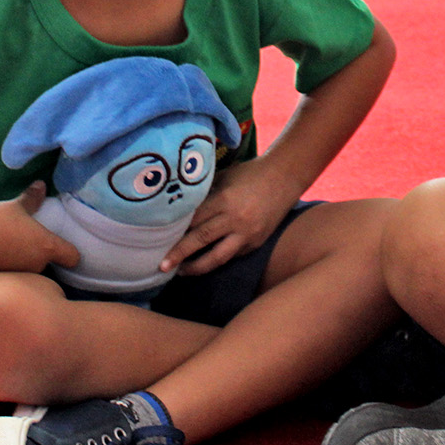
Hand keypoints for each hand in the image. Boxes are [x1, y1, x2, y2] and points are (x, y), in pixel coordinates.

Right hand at [0, 182, 82, 274]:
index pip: (72, 257)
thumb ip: (32, 198)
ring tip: (5, 250)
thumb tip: (41, 184)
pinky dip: (4, 272)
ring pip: (28, 273)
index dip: (70, 254)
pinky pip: (9, 280)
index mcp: (46, 247)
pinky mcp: (2, 284)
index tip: (63, 248)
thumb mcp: (16, 206)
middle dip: (38, 258)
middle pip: (47, 265)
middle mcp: (38, 266)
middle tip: (23, 243)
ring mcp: (20, 278)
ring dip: (21, 266)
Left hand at [161, 158, 298, 275]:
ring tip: (181, 272)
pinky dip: (218, 259)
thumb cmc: (251, 173)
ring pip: (217, 257)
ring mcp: (247, 234)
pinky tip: (205, 261)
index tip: (159, 239)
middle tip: (161, 266)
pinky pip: (233, 255)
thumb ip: (205, 193)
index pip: (193, 220)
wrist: (285, 177)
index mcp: (224, 200)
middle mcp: (235, 219)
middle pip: (200, 240)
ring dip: (197, 267)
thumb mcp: (225, 177)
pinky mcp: (256, 242)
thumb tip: (181, 206)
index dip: (175, 231)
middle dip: (179, 254)